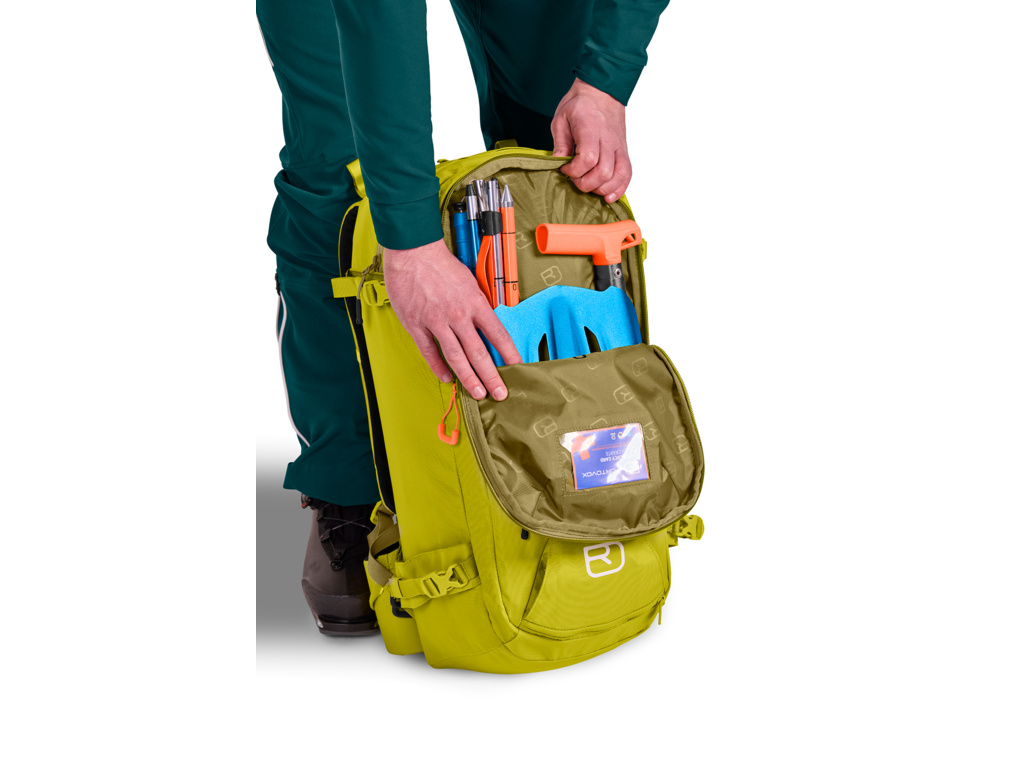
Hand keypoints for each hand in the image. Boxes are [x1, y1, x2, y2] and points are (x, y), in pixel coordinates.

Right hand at [383, 239, 522, 399]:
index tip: (517, 367)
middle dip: (492, 376)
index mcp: (475, 303)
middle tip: (500, 393)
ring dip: (469, 378)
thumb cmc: (441, 263)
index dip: (509, 353)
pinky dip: (438, 367)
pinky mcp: (416, 325)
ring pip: (456, 357)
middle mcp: (458, 315)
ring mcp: (437, 322)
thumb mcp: (470, 281)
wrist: (413, 252)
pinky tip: (447, 377)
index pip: (498, 334)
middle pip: (479, 353)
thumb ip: (478, 304)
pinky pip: (429, 351)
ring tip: (478, 393)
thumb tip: (487, 323)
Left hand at [550, 78, 631, 203]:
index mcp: (591, 129)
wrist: (602, 92)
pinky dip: (619, 188)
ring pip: (617, 177)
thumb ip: (560, 143)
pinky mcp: (624, 152)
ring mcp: (619, 147)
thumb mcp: (561, 119)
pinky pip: (627, 175)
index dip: (574, 171)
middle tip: (575, 177)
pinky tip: (608, 195)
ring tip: (588, 185)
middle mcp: (608, 140)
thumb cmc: (580, 104)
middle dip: (585, 183)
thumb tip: (557, 163)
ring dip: (601, 188)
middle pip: (603, 172)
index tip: (564, 168)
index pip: (587, 159)